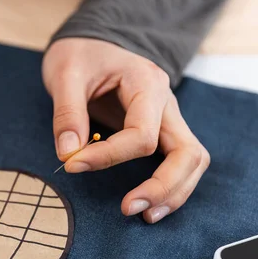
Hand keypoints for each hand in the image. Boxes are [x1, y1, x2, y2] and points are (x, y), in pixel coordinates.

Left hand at [43, 38, 209, 222]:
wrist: (90, 44)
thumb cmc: (79, 55)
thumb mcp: (65, 74)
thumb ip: (67, 113)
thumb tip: (68, 154)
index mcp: (147, 82)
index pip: (142, 134)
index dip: (108, 156)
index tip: (72, 165)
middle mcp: (166, 102)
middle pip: (187, 153)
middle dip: (162, 186)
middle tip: (128, 208)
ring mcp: (168, 117)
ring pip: (192, 160)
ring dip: (174, 191)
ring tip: (145, 215)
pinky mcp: (161, 130)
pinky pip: (179, 161)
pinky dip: (171, 185)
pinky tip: (150, 204)